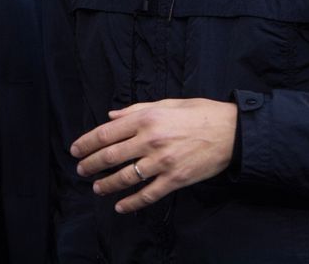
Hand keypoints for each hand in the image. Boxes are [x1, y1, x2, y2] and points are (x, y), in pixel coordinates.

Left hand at [70, 98, 237, 213]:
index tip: (75, 150)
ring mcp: (162, 162)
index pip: (107, 133)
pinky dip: (132, 202)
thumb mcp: (167, 103)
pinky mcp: (175, 179)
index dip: (87, 143)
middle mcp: (150, 140)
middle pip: (110, 156)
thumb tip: (112, 116)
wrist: (232, 132)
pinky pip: (148, 194)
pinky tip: (121, 206)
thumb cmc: (200, 114)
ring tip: (96, 187)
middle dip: (91, 164)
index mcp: (146, 119)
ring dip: (106, 184)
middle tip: (81, 170)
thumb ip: (136, 109)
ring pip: (125, 177)